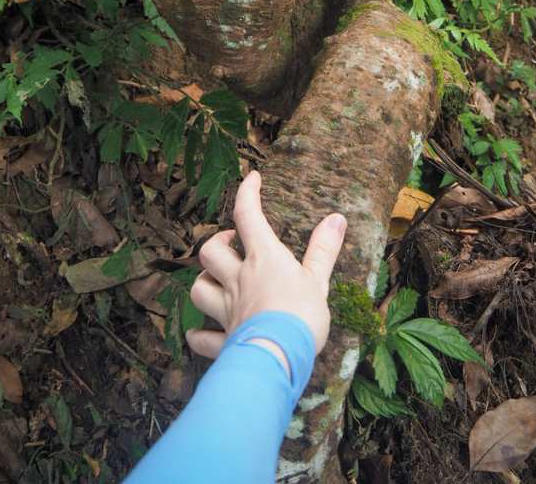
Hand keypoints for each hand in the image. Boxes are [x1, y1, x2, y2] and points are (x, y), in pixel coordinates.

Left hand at [185, 170, 346, 371]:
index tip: (252, 178)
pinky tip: (200, 334)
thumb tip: (337, 218)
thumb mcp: (318, 280)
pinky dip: (199, 334)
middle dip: (217, 243)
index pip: (249, 215)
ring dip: (204, 282)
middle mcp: (239, 280)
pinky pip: (202, 338)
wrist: (278, 358)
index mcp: (263, 259)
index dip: (248, 192)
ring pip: (199, 288)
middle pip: (211, 251)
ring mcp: (227, 310)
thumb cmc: (301, 317)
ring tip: (215, 283)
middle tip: (231, 243)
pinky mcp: (224, 341)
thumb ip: (324, 250)